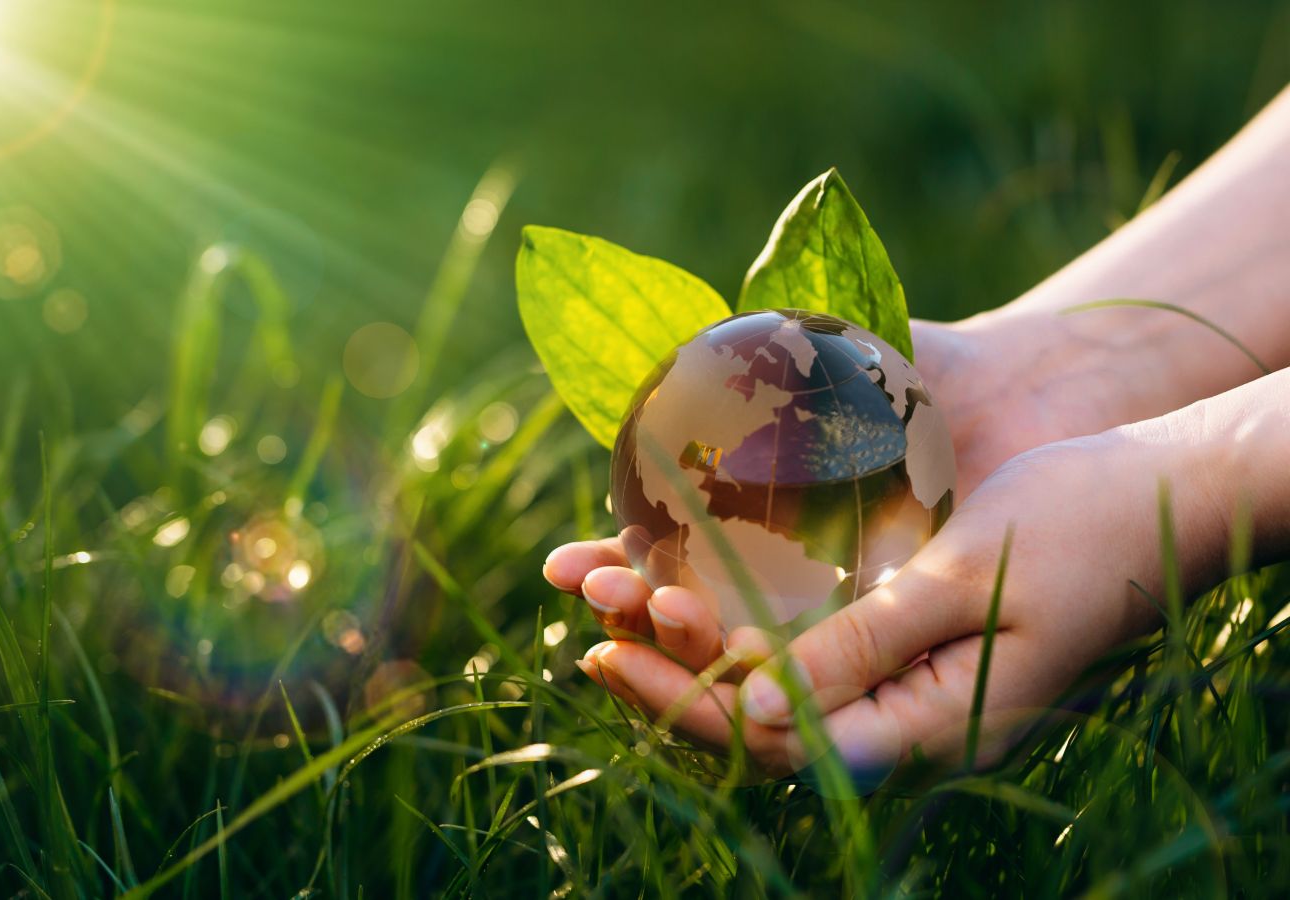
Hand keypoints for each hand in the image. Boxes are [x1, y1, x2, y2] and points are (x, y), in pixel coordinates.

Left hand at [548, 378, 1279, 773]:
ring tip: (611, 600)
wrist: (1164, 495)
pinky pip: (805, 655)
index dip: (681, 700)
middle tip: (584, 618)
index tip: (603, 647)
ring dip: (689, 650)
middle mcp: (912, 724)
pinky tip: (687, 588)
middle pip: (761, 724)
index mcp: (935, 726)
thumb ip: (866, 642)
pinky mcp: (905, 648)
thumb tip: (755, 700)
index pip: (778, 741)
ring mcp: (909, 689)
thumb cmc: (1084, 524)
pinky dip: (738, 627)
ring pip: (774, 690)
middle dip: (665, 674)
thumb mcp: (968, 578)